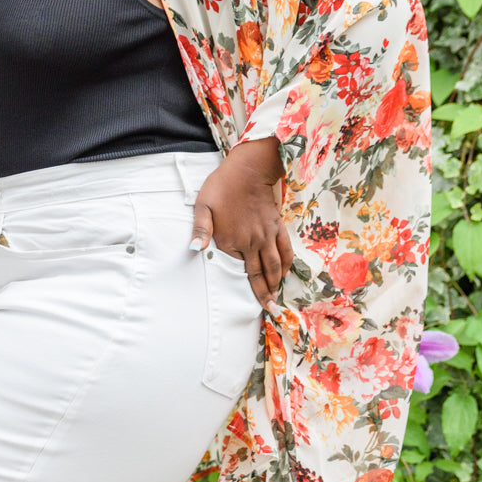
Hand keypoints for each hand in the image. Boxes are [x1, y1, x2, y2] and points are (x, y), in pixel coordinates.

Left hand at [189, 138, 292, 314]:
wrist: (247, 170)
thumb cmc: (221, 187)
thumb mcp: (202, 206)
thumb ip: (200, 230)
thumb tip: (194, 251)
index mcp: (231, 241)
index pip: (238, 271)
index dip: (246, 289)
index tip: (252, 306)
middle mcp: (251, 242)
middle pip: (260, 274)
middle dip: (265, 294)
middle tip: (271, 311)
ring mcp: (266, 235)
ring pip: (274, 265)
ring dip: (276, 284)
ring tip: (277, 299)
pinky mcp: (277, 227)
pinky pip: (285, 250)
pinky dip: (287, 264)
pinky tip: (285, 274)